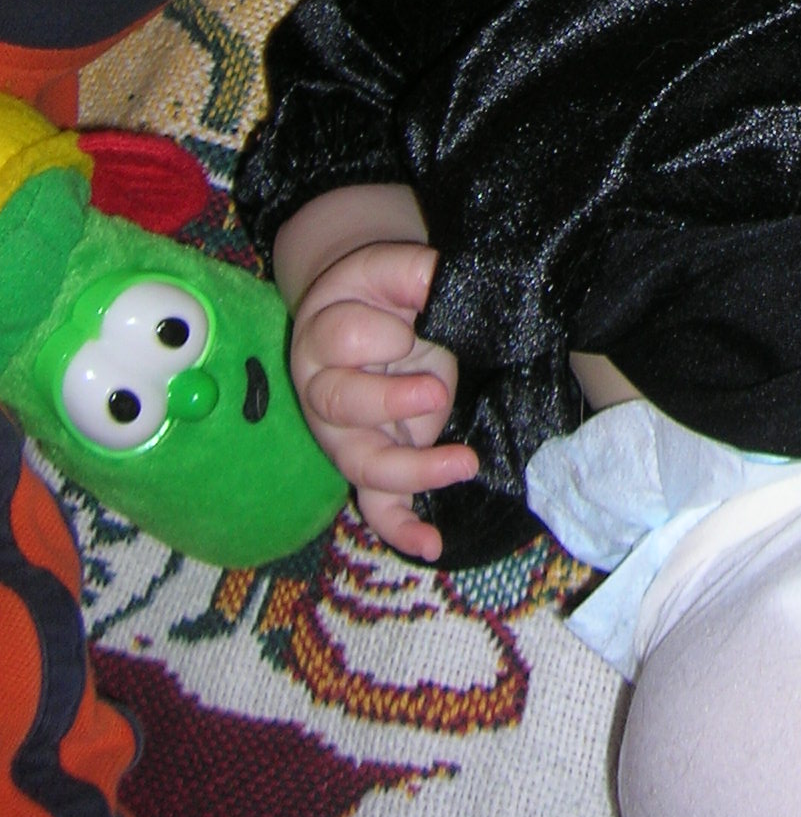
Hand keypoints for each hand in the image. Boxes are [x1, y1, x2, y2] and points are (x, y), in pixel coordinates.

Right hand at [288, 240, 477, 558]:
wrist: (367, 315)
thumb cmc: (383, 296)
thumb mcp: (397, 271)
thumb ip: (417, 272)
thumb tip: (446, 282)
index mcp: (324, 332)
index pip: (341, 337)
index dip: (377, 337)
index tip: (409, 330)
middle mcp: (323, 389)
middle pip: (340, 405)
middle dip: (389, 401)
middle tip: (438, 390)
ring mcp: (344, 435)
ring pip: (361, 463)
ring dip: (410, 469)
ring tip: (462, 464)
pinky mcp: (370, 463)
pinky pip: (376, 506)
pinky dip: (401, 528)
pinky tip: (431, 545)